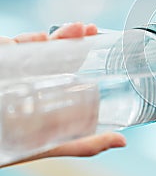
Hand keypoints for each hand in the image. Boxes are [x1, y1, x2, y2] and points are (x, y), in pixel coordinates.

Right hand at [0, 22, 126, 166]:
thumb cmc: (16, 146)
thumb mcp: (56, 145)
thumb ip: (86, 144)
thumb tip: (122, 142)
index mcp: (50, 95)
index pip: (71, 68)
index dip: (85, 53)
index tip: (99, 40)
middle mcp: (35, 80)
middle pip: (59, 54)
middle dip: (76, 38)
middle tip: (90, 29)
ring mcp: (19, 70)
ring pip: (42, 46)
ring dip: (60, 35)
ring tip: (76, 29)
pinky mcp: (2, 62)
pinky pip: (17, 47)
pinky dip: (30, 40)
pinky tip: (42, 38)